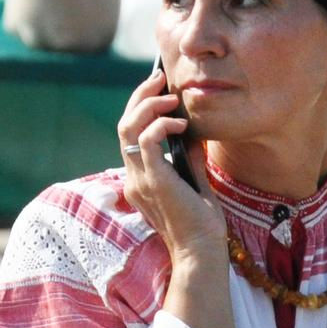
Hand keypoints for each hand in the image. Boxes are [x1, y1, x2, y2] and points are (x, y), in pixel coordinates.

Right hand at [118, 69, 221, 255]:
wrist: (202, 249)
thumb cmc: (201, 221)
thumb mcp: (193, 178)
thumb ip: (187, 154)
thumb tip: (189, 127)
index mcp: (140, 178)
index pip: (130, 133)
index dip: (141, 107)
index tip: (160, 89)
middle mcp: (133, 177)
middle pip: (124, 124)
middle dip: (140, 96)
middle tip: (160, 78)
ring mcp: (139, 179)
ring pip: (128, 127)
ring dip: (148, 105)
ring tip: (170, 96)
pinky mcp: (152, 180)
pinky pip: (146, 140)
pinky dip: (161, 124)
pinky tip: (180, 123)